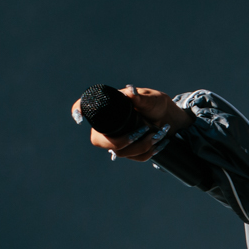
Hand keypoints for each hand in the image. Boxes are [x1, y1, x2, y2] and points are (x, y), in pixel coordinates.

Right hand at [75, 85, 191, 161]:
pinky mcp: (130, 151)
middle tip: (145, 129)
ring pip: (121, 152)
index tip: (79, 115)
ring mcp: (117, 140)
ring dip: (143, 146)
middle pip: (100, 141)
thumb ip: (139, 97)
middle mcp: (108, 125)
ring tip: (159, 134)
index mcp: (109, 108)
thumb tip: (131, 91)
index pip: (85, 107)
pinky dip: (149, 152)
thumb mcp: (150, 98)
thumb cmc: (156, 104)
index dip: (78, 109)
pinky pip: (135, 157)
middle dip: (125, 141)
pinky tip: (159, 144)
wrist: (170, 118)